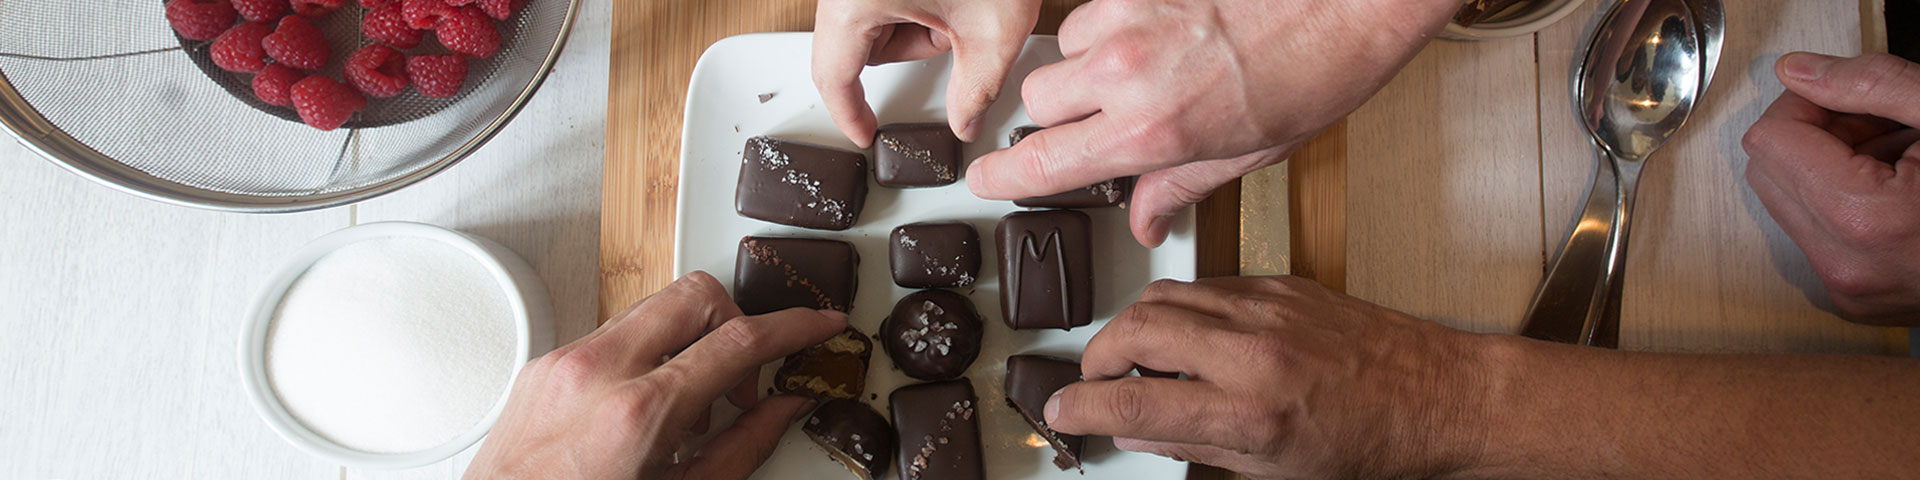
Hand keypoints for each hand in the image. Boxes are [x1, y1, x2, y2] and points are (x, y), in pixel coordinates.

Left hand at [465, 272, 846, 478]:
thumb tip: (782, 408)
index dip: (794, 327)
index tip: (819, 324)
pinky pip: (612, 336)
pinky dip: (646, 358)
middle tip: (744, 377)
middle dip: (736, 322)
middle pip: (695, 294)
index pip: (739, 341)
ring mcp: (562, 364)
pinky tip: (648, 408)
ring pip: (653, 308)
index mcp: (639, 413)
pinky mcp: (541, 368)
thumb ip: (742, 447)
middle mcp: (595, 373)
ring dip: (690, 343)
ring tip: (692, 407)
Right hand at [812, 0, 1042, 147]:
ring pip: (868, 16)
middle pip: (855, 43)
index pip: (834, 75)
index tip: (866, 131)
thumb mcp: (995, 29)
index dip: (851, 112)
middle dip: (908, 48)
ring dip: (913, 21)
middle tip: (952, 32)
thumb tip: (965, 120)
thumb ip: (976, 89)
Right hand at [965, 0, 1460, 246]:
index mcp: (1151, 131)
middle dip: (1058, 118)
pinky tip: (1157, 36)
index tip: (987, 180)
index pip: (1041, 163)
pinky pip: (1094, 11)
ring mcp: (1129, 18)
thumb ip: (1179, 186)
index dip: (1001, 177)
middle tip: (1099, 125)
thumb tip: (1146, 218)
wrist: (1348, 1)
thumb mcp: (1248, 153)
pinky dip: (1111, 28)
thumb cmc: (1316, 70)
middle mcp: (1126, 72)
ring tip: (1140, 74)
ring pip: (1063, 50)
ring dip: (1086, 69)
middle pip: (1037, 100)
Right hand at [1044, 276, 1496, 478]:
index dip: (1080, 407)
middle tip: (1094, 384)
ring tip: (1134, 359)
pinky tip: (1187, 338)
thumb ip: (1193, 444)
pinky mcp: (1280, 285)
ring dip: (1131, 327)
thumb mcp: (1273, 469)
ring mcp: (1266, 309)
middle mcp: (1252, 353)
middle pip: (1133, 331)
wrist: (1441, 396)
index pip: (1131, 400)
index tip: (1062, 413)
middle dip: (1096, 358)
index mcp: (1249, 412)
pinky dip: (1179, 310)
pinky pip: (1205, 288)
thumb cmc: (1372, 441)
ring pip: (1163, 298)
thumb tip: (1135, 428)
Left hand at [1742, 52, 1919, 324]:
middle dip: (1817, 135)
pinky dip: (1847, 203)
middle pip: (1770, 173)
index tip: (1850, 96)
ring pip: (1789, 204)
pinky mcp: (1859, 301)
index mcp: (1865, 220)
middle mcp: (1846, 267)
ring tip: (1905, 159)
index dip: (1808, 103)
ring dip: (1832, 168)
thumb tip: (1799, 71)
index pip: (1771, 140)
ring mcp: (1851, 291)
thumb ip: (1872, 84)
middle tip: (1883, 123)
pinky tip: (1905, 192)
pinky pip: (1817, 236)